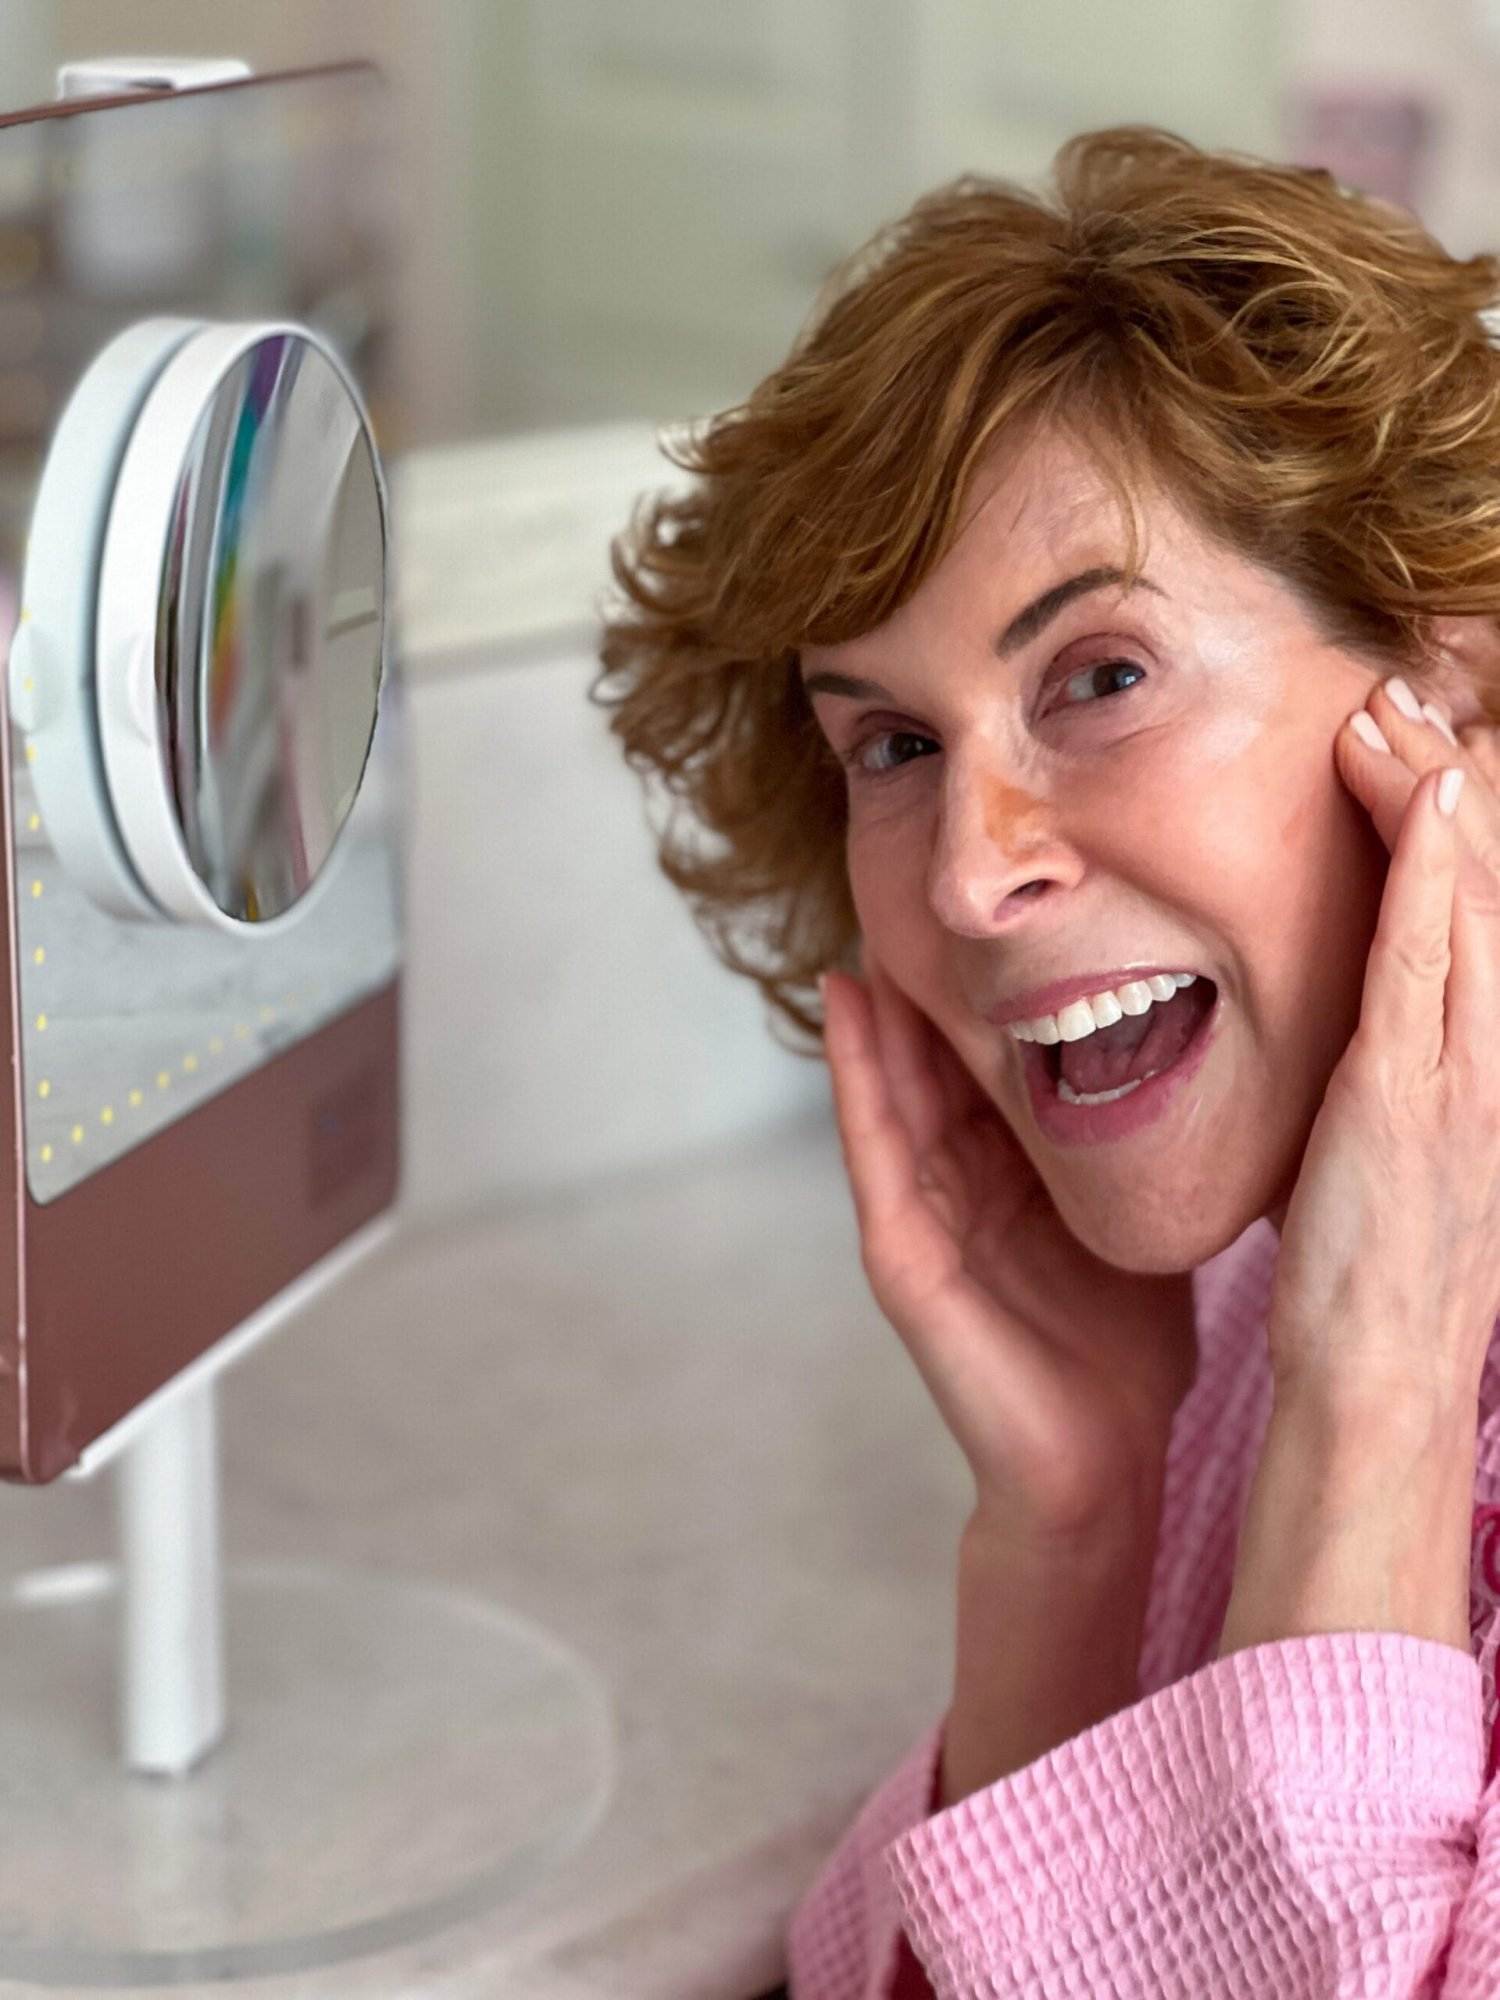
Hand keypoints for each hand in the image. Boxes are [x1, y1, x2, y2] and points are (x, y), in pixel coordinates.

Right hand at [819, 944, 1197, 1543]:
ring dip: (872, 1010)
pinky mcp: (903, 1260)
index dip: (976, 985)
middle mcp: (957, 1187)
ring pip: (889, 1089)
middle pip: (926, 1063)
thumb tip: (1189, 1048)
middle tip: (907, 883)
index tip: (983, 906)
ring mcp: (922, 1221)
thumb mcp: (1135, 1213)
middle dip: (916, 982)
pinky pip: (873, 1152)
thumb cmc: (1125, 1345)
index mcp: (1010, 1176)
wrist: (1102, 1460)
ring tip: (865, 920)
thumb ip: (1131, 1144)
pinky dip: (856, 1080)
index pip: (983, 1061)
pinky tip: (848, 1012)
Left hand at [1267, 676, 1499, 1422]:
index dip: (1460, 825)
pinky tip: (1430, 798)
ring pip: (1467, 905)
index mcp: (1484, 1068)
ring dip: (1440, 800)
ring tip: (1407, 711)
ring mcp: (1465, 1075)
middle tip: (1415, 693)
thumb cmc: (1377, 1274)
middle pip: (1489, 888)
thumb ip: (1394, 1079)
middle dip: (1456, 785)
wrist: (1381, 1378)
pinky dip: (1434, 875)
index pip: (1479, 917)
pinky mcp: (1415, 1098)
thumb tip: (1367, 1032)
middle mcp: (1493, 1058)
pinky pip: (1429, 965)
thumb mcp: (1395, 1154)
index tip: (1426, 748)